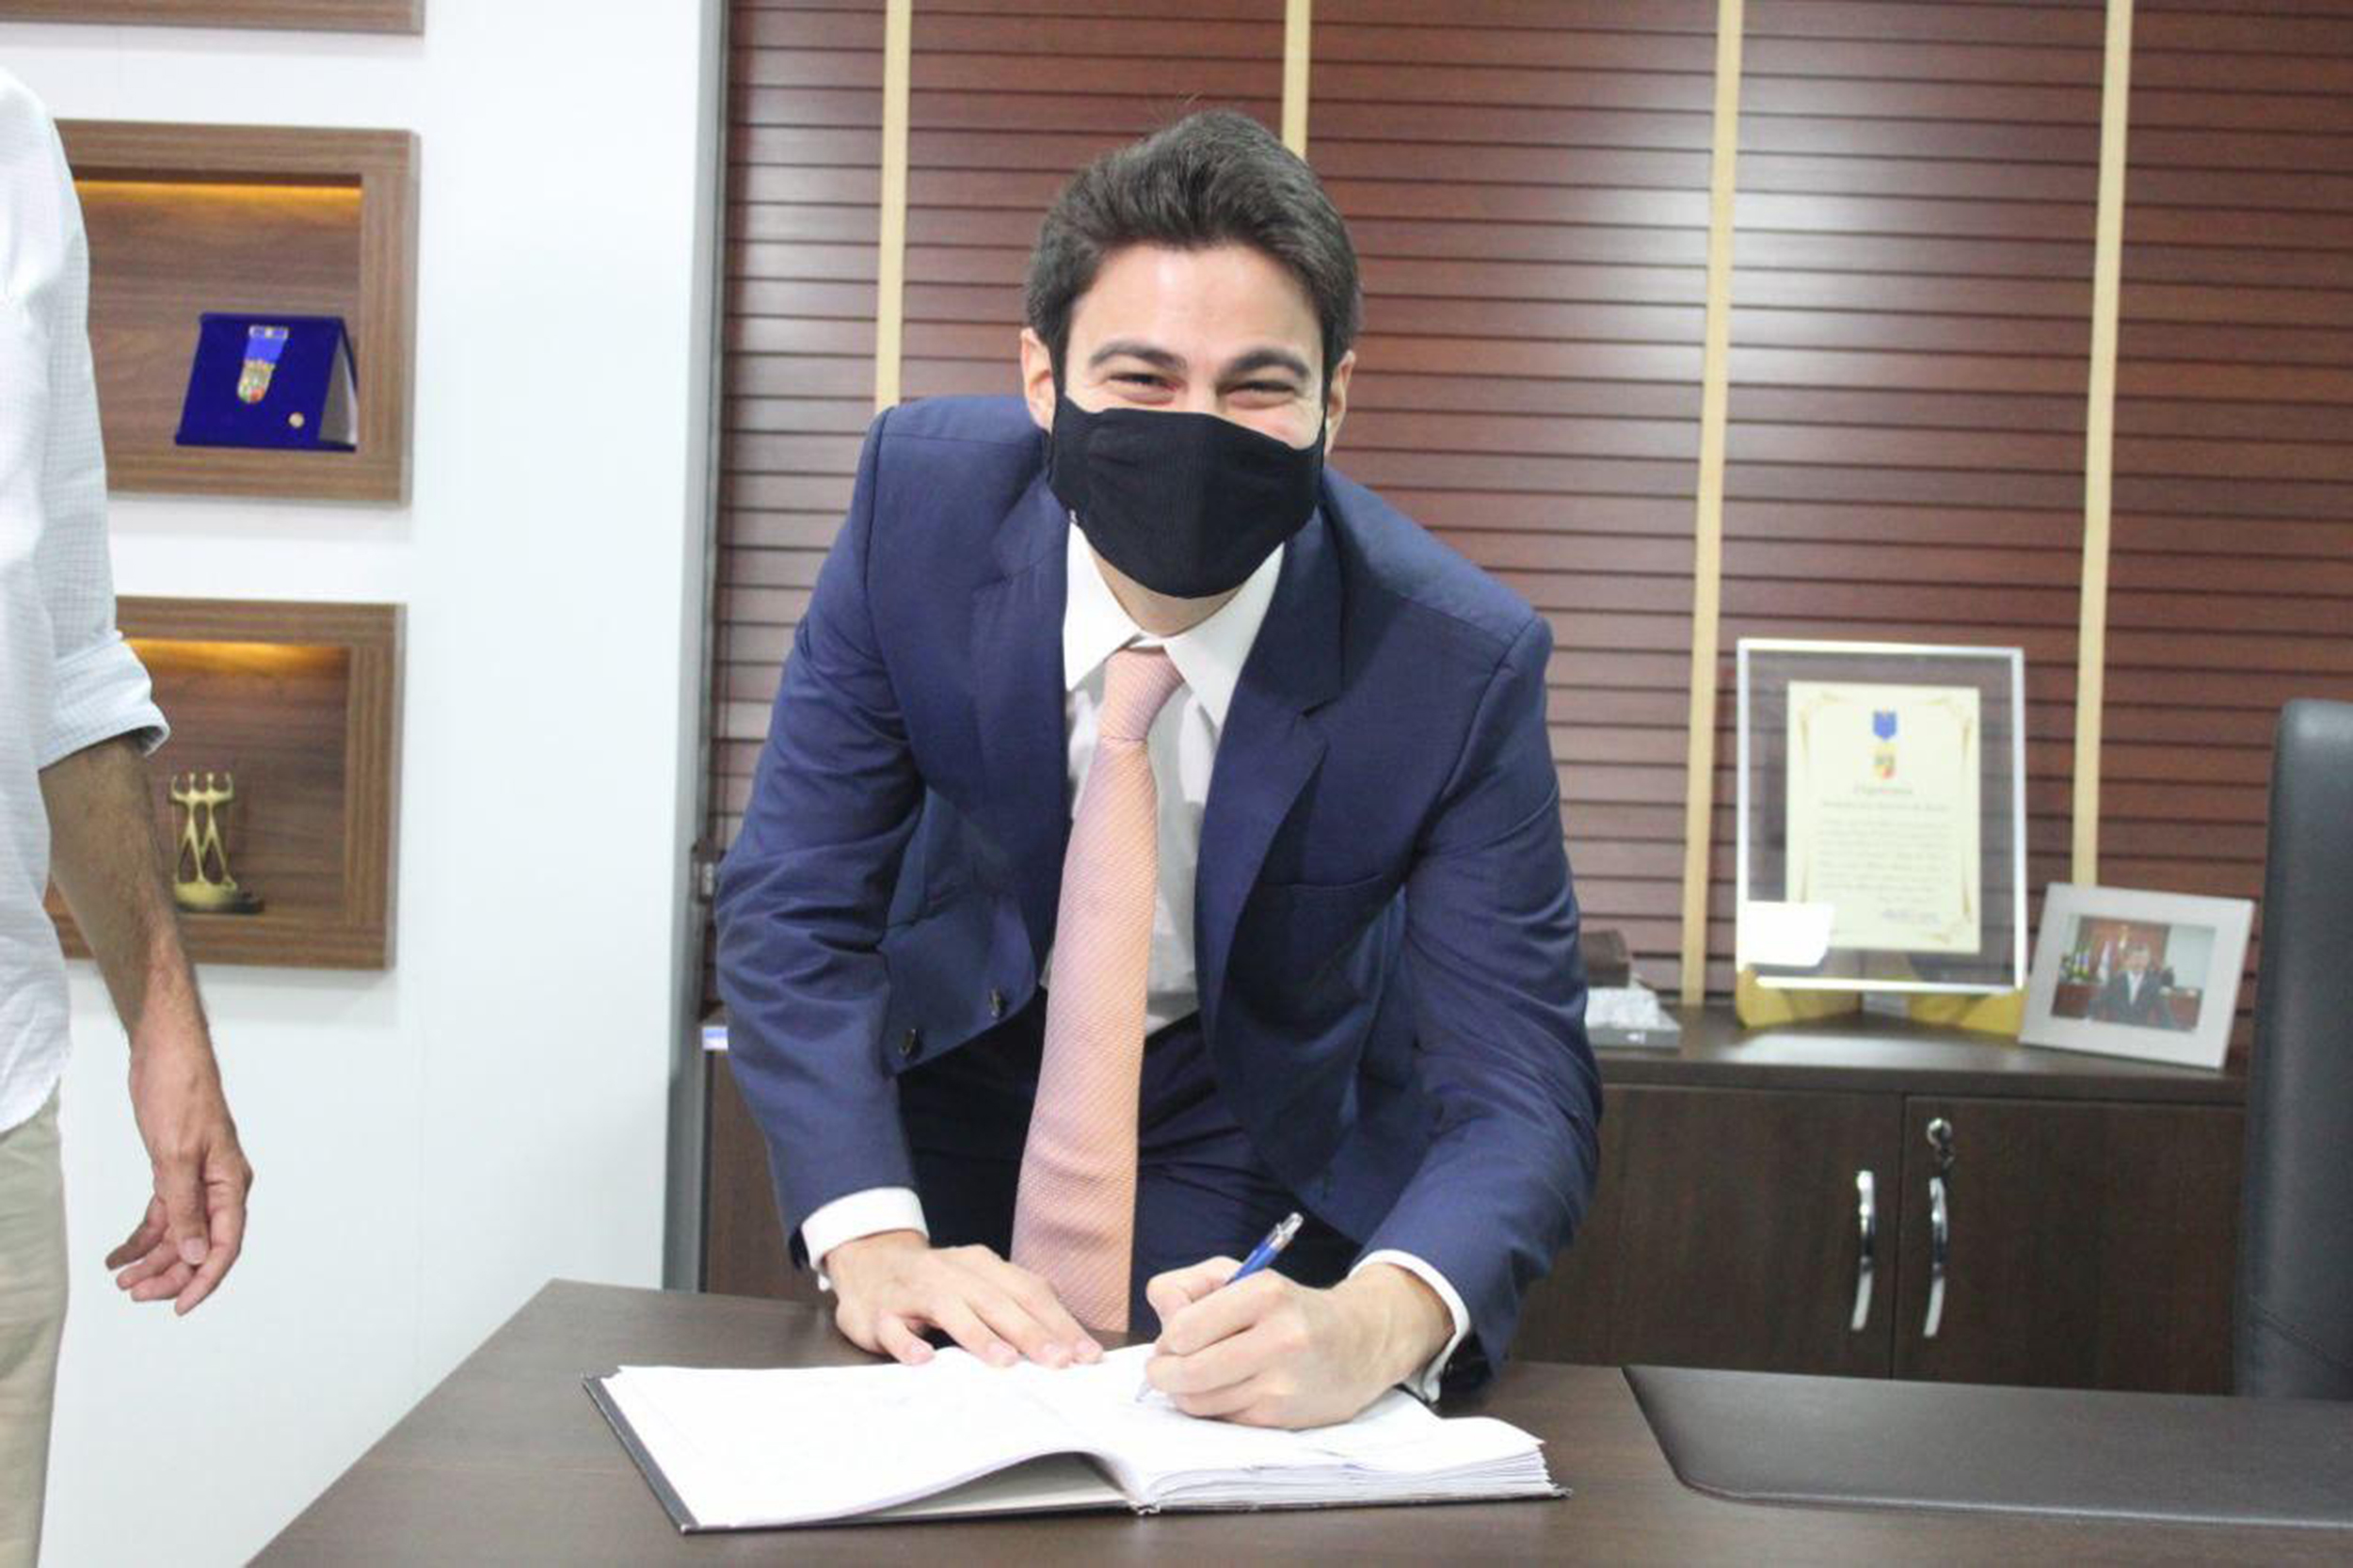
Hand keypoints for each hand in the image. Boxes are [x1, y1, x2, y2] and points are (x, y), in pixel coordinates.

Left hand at [107, 1038, 251, 1314]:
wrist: (166, 1054)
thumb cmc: (182, 1094)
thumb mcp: (177, 1154)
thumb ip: (185, 1206)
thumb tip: (195, 1254)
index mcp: (230, 1184)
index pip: (223, 1244)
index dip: (203, 1279)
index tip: (178, 1306)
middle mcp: (218, 1187)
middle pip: (199, 1244)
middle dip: (169, 1273)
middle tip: (135, 1295)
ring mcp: (197, 1179)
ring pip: (178, 1233)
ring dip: (152, 1258)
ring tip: (122, 1280)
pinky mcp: (174, 1170)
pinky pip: (162, 1214)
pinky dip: (141, 1237)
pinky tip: (118, 1254)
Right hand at [822, 1231, 1103, 1370]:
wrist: (868, 1263)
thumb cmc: (936, 1284)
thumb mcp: (979, 1283)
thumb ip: (1017, 1304)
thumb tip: (1069, 1339)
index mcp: (983, 1266)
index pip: (1029, 1292)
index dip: (1060, 1322)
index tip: (1087, 1354)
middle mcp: (952, 1273)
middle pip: (996, 1301)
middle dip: (1030, 1332)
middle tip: (1058, 1361)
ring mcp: (914, 1291)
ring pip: (949, 1309)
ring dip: (979, 1335)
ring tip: (1005, 1361)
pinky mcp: (880, 1313)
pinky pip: (893, 1328)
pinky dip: (907, 1342)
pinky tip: (923, 1359)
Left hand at [1142, 1259, 1450, 1427]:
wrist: (1359, 1343)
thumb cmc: (1288, 1307)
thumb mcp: (1243, 1276)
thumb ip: (1190, 1287)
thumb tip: (1161, 1320)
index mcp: (1266, 1293)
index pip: (1184, 1327)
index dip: (1168, 1336)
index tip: (1174, 1336)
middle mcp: (1279, 1338)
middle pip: (1185, 1371)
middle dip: (1162, 1371)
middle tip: (1162, 1367)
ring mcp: (1282, 1384)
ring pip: (1198, 1401)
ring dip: (1182, 1392)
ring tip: (1193, 1376)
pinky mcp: (1281, 1418)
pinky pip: (1221, 1418)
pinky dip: (1210, 1407)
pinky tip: (1225, 1389)